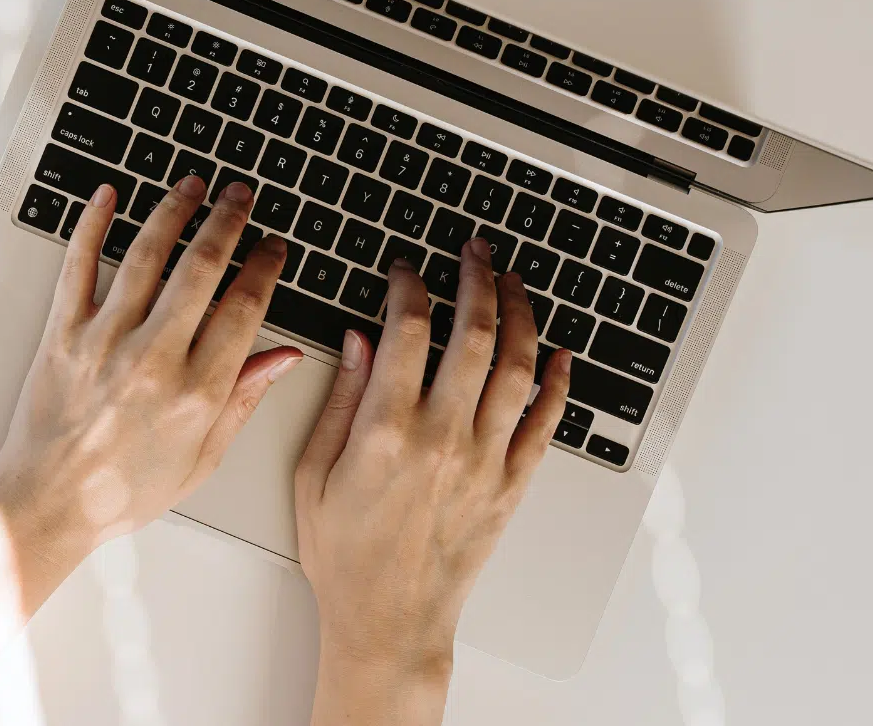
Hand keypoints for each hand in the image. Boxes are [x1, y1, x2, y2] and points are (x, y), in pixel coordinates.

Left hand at [0, 175, 303, 558]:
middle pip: (202, 268)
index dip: (264, 268)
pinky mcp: (62, 335)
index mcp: (196, 393)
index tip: (273, 248)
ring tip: (192, 185)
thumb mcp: (201, 460)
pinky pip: (78, 266)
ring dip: (174, 210)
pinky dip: (92, 225)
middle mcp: (153, 360)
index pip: (244, 309)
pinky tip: (107, 197)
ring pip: (146, 255)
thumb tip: (283, 358)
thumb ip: (242, 401)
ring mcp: (104, 342)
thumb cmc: (123, 492)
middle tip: (240, 197)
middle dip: (228, 221)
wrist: (49, 504)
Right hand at [294, 238, 568, 718]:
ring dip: (519, 314)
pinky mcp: (511, 485)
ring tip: (513, 283)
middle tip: (474, 251)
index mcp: (386, 430)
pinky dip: (558, 382)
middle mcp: (443, 438)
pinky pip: (546, 423)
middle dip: (476, 279)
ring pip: (517, 367)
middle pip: (473, 334)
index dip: (409, 286)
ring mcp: (484, 461)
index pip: (409, 329)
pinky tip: (558, 353)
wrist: (389, 621)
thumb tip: (358, 339)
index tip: (405, 271)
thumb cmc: (343, 555)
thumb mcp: (313, 473)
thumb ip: (339, 400)